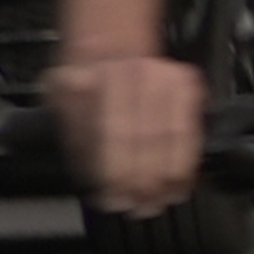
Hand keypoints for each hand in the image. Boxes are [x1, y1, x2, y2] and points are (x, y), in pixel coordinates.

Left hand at [48, 50, 208, 218]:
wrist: (111, 45)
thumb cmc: (86, 80)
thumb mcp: (62, 104)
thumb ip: (79, 143)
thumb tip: (97, 185)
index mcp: (102, 77)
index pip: (116, 133)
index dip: (117, 173)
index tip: (114, 200)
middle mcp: (140, 74)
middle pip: (149, 138)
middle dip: (145, 181)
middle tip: (139, 208)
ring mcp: (169, 78)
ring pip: (175, 136)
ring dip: (169, 177)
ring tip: (160, 202)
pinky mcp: (189, 86)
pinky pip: (192, 132)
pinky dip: (187, 162)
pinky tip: (179, 184)